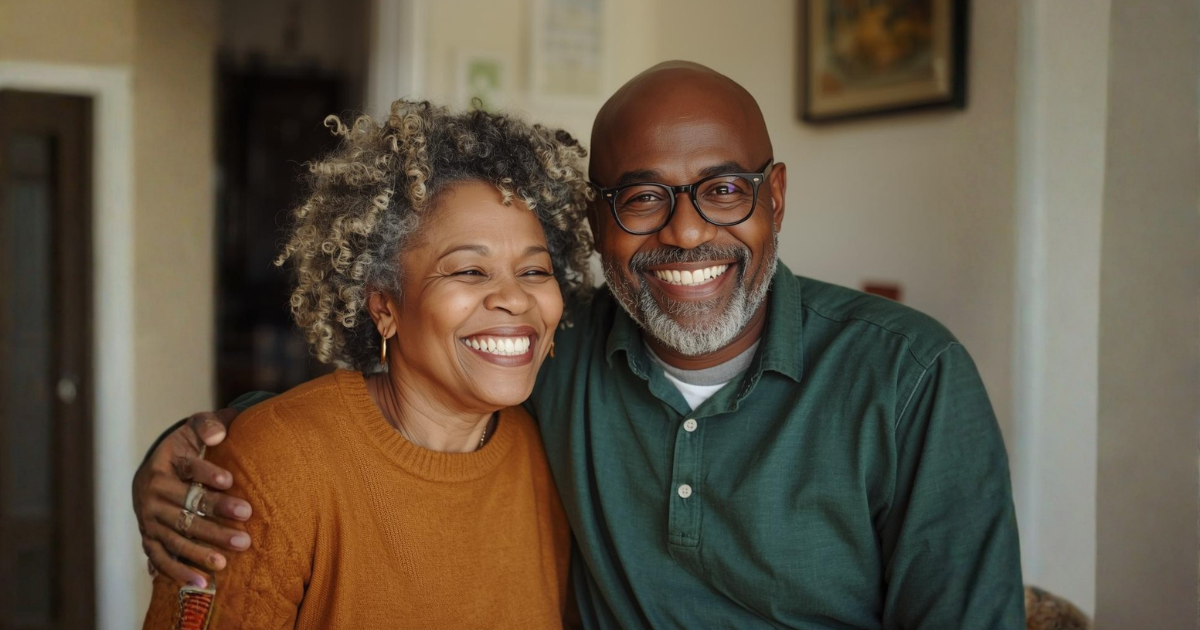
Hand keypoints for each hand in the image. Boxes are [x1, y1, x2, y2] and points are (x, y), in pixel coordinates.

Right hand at [132, 408, 251, 586]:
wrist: (157, 469)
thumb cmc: (185, 447)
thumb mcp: (192, 429)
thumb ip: (208, 424)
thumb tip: (219, 434)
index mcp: (164, 464)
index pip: (187, 469)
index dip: (207, 474)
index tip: (229, 480)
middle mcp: (151, 493)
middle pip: (186, 506)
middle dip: (216, 515)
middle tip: (246, 520)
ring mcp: (148, 518)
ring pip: (177, 535)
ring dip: (202, 548)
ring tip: (232, 555)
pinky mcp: (148, 537)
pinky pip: (161, 557)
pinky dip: (179, 571)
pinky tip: (203, 581)